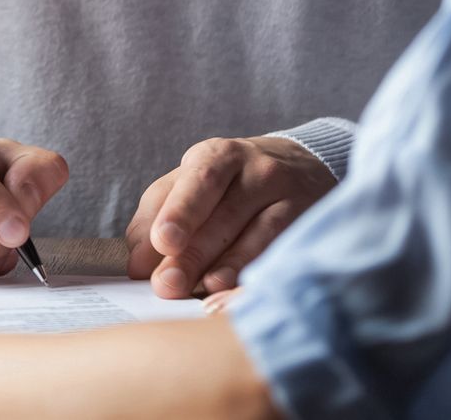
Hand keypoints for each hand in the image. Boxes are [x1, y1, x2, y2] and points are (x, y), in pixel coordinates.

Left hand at [126, 135, 334, 298]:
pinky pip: (286, 251)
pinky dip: (263, 275)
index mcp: (219, 156)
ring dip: (230, 266)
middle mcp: (258, 172)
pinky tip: (244, 293)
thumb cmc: (231, 183)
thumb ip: (158, 214)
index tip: (163, 240)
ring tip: (205, 291)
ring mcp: (291, 198)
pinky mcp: (312, 225)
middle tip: (167, 284)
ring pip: (261, 234)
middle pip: (225, 215)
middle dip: (194, 253)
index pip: (200, 181)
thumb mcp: (193, 184)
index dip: (181, 211)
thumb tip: (138, 264)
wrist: (303, 168)